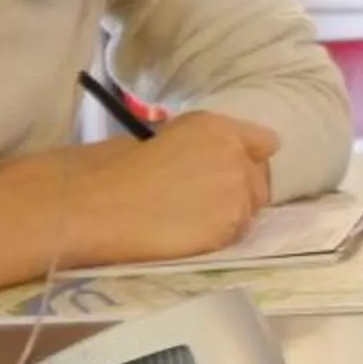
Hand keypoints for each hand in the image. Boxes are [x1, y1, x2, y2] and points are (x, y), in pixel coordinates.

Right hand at [44, 113, 280, 264]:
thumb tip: (214, 162)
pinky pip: (237, 233)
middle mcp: (236, 155)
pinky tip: (188, 233)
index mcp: (218, 127)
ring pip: (251, 209)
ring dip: (230, 214)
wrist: (97, 203)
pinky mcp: (231, 225)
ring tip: (190, 219)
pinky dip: (219, 235)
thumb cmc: (115, 168)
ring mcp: (238, 192)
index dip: (250, 159)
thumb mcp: (166, 137)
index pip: (265, 142)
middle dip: (241, 191)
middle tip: (205, 203)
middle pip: (261, 180)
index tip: (234, 171)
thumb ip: (204, 146)